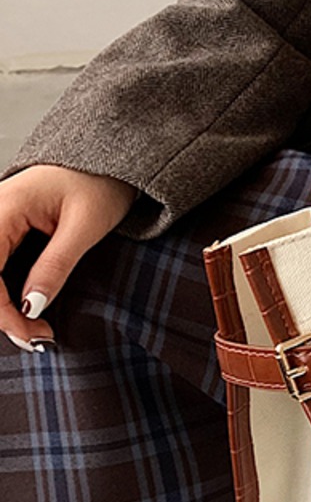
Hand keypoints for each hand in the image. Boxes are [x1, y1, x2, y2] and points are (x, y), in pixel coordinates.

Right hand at [0, 165, 137, 352]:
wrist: (109, 162)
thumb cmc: (100, 185)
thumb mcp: (85, 227)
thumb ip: (56, 265)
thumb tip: (31, 307)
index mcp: (3, 207)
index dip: (1, 310)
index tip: (31, 334)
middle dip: (0, 313)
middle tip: (35, 339)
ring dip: (0, 306)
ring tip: (32, 331)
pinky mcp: (2, 229)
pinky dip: (3, 293)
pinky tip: (23, 311)